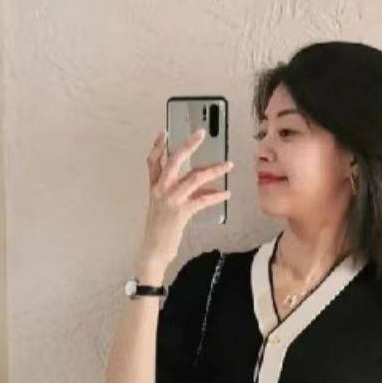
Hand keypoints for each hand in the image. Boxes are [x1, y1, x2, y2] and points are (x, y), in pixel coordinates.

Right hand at [139, 126, 232, 274]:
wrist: (153, 251)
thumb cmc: (161, 231)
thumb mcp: (168, 208)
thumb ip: (185, 194)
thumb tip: (208, 186)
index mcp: (154, 187)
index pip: (153, 161)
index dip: (158, 145)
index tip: (165, 132)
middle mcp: (160, 190)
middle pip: (174, 161)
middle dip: (189, 145)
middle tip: (201, 133)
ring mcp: (170, 200)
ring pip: (194, 178)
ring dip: (214, 170)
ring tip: (228, 166)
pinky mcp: (180, 212)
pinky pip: (202, 199)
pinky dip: (216, 196)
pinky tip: (226, 194)